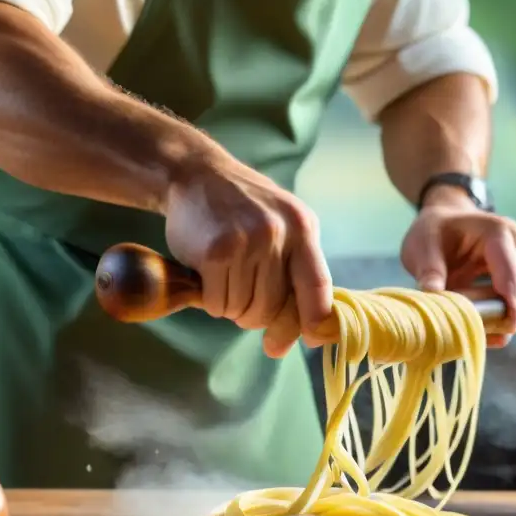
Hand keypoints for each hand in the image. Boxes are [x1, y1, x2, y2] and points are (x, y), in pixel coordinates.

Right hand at [163, 151, 332, 358]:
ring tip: (223, 281)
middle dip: (255, 316)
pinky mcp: (215, 252)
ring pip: (243, 310)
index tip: (312, 340)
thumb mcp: (282, 223)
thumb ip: (294, 269)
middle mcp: (278, 233)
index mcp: (303, 228)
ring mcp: (247, 242)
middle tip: (242, 302)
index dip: (316, 321)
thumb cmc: (243, 209)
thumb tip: (300, 336)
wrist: (197, 175)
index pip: (318, 286)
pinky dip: (211, 301)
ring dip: (230, 307)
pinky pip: (218, 303)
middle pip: (273, 308)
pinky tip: (208, 277)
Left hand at [400, 189, 515, 347]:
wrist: (442, 223)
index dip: (510, 300)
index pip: (510, 270)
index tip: (507, 326)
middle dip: (507, 314)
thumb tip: (432, 296)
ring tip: (478, 333)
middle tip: (485, 336)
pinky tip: (486, 334)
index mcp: (497, 232)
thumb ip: (429, 271)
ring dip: (504, 318)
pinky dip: (500, 319)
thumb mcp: (423, 246)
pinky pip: (514, 302)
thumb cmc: (433, 231)